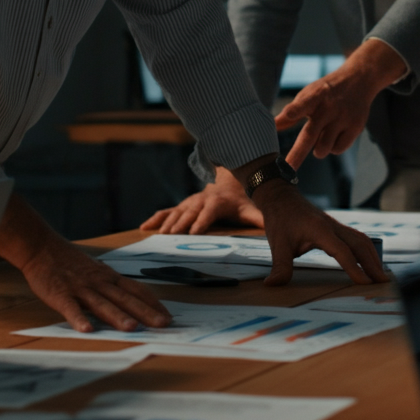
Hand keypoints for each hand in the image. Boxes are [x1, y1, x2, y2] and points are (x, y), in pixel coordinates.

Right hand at [20, 234, 171, 332]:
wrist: (43, 248)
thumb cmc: (72, 263)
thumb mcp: (98, 271)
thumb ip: (112, 285)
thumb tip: (131, 298)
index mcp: (110, 278)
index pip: (138, 291)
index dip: (153, 304)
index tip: (168, 316)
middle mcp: (100, 282)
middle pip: (126, 298)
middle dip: (146, 312)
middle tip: (163, 325)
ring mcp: (81, 288)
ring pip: (103, 304)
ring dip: (118, 316)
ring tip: (133, 328)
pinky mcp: (61, 294)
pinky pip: (71, 308)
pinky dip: (79, 319)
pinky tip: (87, 330)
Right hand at [140, 168, 263, 233]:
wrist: (231, 181)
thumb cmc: (242, 201)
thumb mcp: (252, 209)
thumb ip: (260, 220)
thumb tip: (275, 231)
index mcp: (218, 203)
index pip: (209, 213)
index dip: (201, 221)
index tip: (193, 233)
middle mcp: (202, 200)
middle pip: (189, 213)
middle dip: (179, 225)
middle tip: (169, 237)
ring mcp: (190, 202)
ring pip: (176, 212)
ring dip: (166, 223)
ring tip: (157, 235)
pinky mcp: (183, 205)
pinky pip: (167, 210)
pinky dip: (156, 218)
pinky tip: (144, 227)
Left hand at [251, 180, 388, 285]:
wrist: (282, 198)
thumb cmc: (281, 220)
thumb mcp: (278, 244)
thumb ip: (280, 266)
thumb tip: (272, 285)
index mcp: (321, 230)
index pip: (343, 252)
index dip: (355, 268)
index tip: (365, 284)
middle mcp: (333, 226)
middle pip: (360, 244)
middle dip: (373, 263)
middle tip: (383, 281)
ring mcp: (336, 225)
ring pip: (361, 239)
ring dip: (373, 255)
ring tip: (381, 274)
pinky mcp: (336, 227)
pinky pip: (356, 238)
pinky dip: (366, 250)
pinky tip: (369, 260)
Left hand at [274, 39, 405, 166]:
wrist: (359, 79)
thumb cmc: (326, 91)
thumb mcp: (309, 95)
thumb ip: (292, 112)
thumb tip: (272, 126)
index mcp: (315, 96)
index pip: (304, 103)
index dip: (295, 110)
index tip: (288, 115)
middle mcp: (329, 108)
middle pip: (310, 135)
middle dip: (297, 154)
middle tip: (287, 168)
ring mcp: (343, 118)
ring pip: (324, 147)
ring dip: (318, 150)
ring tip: (320, 139)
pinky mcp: (356, 127)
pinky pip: (338, 149)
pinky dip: (333, 148)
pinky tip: (334, 137)